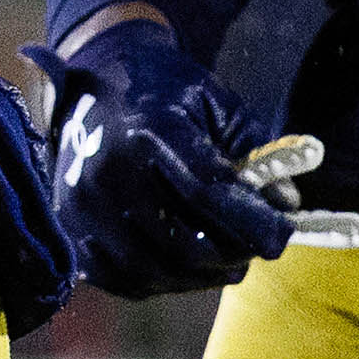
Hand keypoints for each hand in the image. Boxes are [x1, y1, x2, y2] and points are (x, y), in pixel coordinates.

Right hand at [18, 14, 346, 297]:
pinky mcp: (70, 228)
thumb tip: (288, 206)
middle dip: (234, 254)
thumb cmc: (165, 88)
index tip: (282, 236)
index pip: (210, 195)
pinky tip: (186, 265)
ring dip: (202, 276)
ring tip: (229, 261)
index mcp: (148, 132)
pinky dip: (163, 281)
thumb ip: (256, 154)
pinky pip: (125, 279)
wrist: (94, 77)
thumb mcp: (218, 104)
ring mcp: (83, 205)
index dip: (253, 224)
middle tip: (257, 248)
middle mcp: (109, 172)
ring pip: (157, 271)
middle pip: (186, 244)